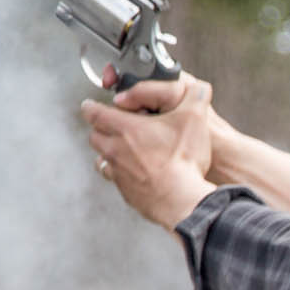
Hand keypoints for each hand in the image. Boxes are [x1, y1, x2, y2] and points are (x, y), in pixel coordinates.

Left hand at [80, 70, 220, 226]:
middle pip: (95, 136)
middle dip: (100, 129)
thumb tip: (200, 88)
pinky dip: (122, 174)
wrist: (181, 200)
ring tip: (122, 150)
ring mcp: (119, 174)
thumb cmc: (183, 159)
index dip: (91, 107)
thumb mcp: (195, 118)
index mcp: (125, 128)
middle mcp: (115, 150)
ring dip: (108, 153)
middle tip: (111, 125)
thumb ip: (196, 96)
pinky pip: (117, 180)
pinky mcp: (127, 193)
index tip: (90, 105)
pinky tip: (137, 174)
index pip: (94, 112)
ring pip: (102, 160)